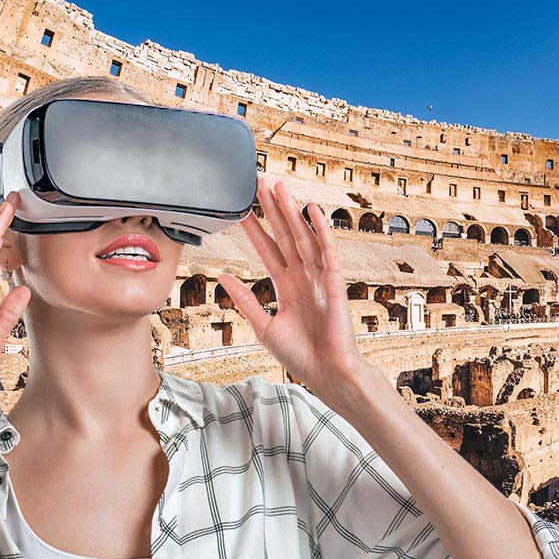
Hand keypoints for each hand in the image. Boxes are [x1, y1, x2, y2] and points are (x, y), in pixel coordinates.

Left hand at [218, 179, 370, 399]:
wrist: (327, 375)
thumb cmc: (301, 356)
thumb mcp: (264, 326)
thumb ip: (245, 300)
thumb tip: (223, 276)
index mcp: (286, 287)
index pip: (267, 250)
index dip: (254, 228)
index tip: (240, 208)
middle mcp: (302, 277)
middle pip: (284, 235)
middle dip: (270, 210)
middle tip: (258, 183)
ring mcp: (319, 278)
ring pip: (302, 237)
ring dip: (290, 212)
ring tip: (279, 187)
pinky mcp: (335, 284)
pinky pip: (327, 252)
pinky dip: (320, 230)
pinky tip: (311, 210)